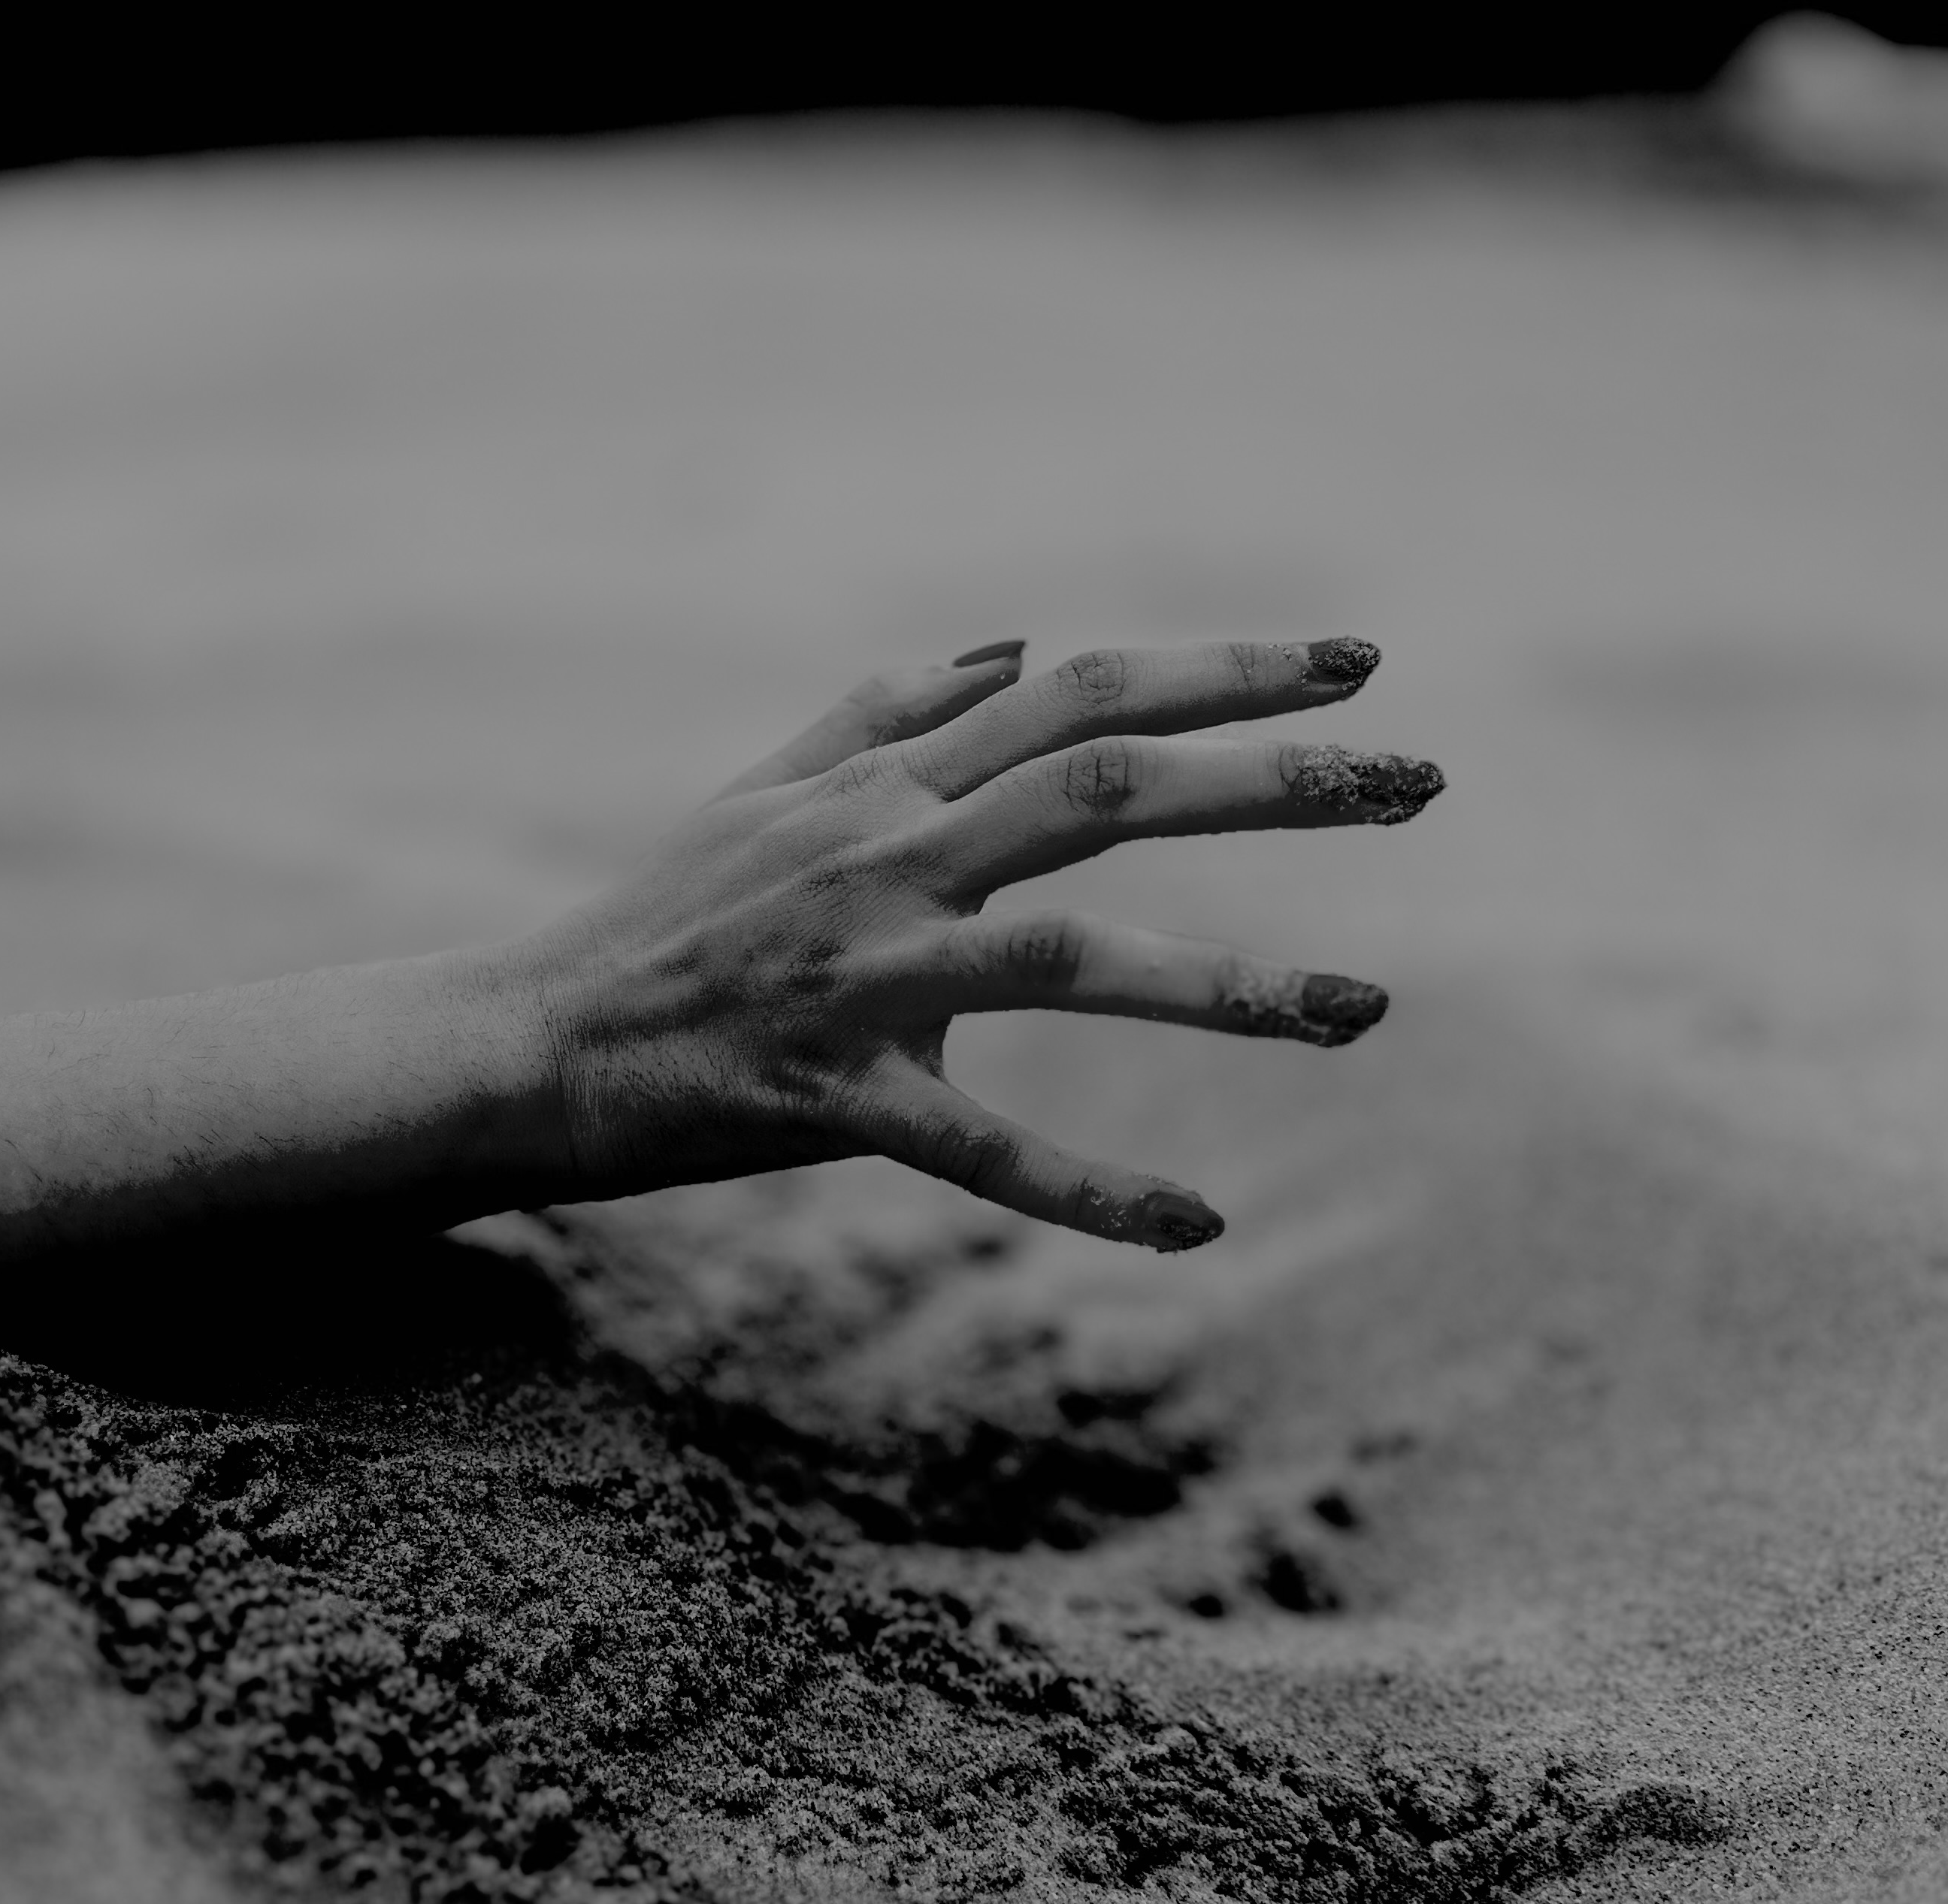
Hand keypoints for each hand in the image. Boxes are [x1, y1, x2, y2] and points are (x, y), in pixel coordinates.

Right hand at [508, 636, 1439, 1247]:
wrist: (525, 1041)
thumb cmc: (655, 919)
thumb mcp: (762, 787)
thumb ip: (884, 705)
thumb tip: (1010, 636)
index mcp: (880, 785)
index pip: (1075, 693)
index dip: (1221, 670)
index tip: (1354, 660)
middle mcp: (883, 858)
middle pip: (1103, 786)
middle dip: (1277, 776)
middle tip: (1423, 778)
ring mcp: (861, 977)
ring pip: (1070, 959)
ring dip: (1231, 985)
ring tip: (1370, 1010)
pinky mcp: (831, 1099)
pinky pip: (982, 1148)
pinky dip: (1092, 1187)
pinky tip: (1198, 1223)